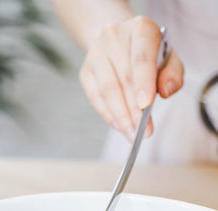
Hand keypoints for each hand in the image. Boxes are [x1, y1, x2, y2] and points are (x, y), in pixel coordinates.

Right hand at [79, 16, 183, 140]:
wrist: (118, 39)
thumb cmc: (148, 51)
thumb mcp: (168, 55)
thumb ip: (172, 73)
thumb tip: (166, 92)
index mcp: (140, 28)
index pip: (140, 59)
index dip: (143, 83)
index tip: (146, 106)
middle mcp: (113, 38)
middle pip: (123, 79)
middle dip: (133, 110)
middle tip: (143, 132)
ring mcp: (95, 55)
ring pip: (107, 91)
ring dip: (119, 116)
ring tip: (131, 134)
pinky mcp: (85, 72)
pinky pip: (95, 98)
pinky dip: (108, 115)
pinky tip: (119, 126)